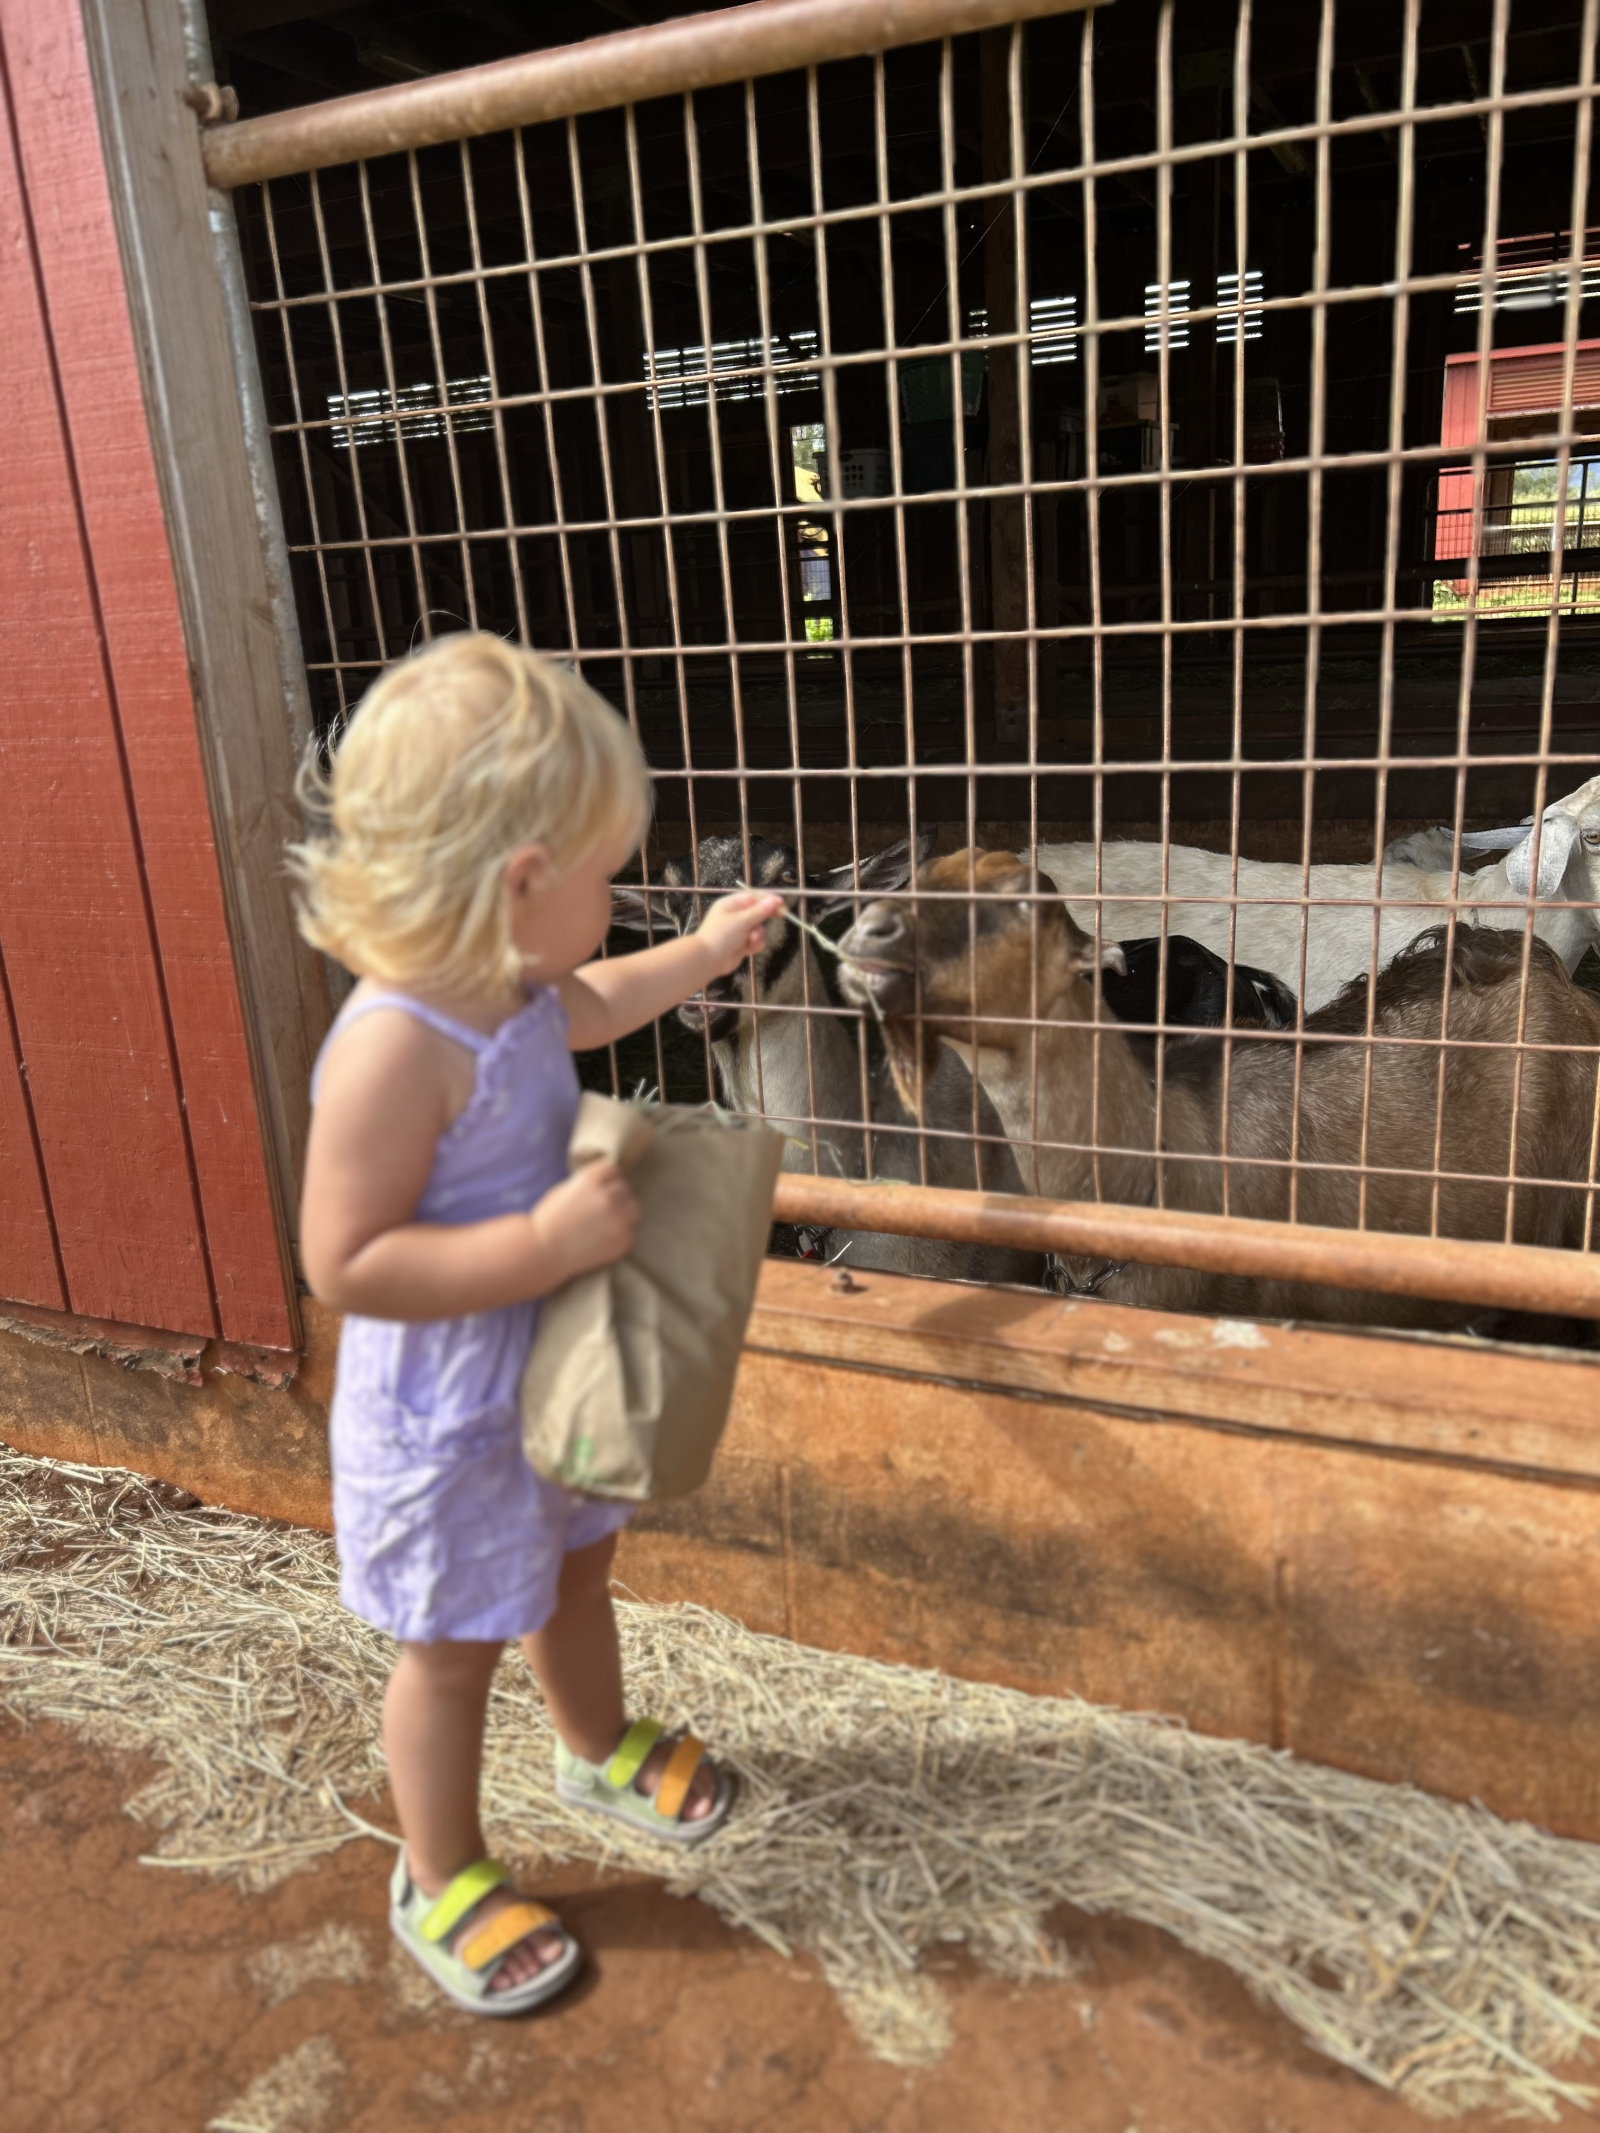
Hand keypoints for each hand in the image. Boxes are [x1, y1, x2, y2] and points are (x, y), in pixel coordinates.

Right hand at [528, 1161, 638, 1282]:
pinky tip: (602, 1239)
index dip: (605, 1180)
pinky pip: (628, 1232)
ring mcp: (618, 1220)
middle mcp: (608, 1197)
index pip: (613, 1170)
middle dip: (613, 1196)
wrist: (544, 1252)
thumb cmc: (548, 1221)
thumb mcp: (564, 1189)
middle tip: (598, 1209)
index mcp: (591, 1180)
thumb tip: (608, 1182)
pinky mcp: (623, 1241)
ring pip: (633, 1208)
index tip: (599, 1189)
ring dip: (622, 1213)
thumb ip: (588, 1184)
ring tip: (605, 1223)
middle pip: (624, 1188)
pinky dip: (619, 1235)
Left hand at [695, 890, 783, 978]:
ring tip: (751, 939)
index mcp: (731, 904)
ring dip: (758, 934)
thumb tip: (773, 901)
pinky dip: (755, 944)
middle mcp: (735, 916)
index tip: (782, 902)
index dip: (768, 899)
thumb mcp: (741, 920)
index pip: (753, 897)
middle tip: (782, 915)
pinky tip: (749, 948)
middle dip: (767, 915)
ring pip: (758, 928)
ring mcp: (738, 931)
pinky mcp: (741, 945)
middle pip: (757, 911)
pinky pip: (755, 941)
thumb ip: (759, 911)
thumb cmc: (721, 935)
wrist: (707, 960)